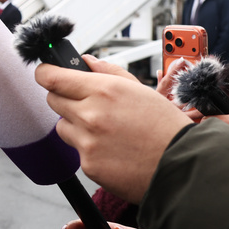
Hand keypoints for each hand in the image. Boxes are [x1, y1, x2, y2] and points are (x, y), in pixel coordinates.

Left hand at [35, 55, 190, 202]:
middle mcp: (91, 114)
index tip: (46, 73)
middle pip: (52, 99)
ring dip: (75, 126)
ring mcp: (87, 141)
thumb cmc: (165, 127)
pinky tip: (112, 150)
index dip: (46, 73)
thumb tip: (86, 61)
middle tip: (85, 104)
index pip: (51, 77)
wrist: (182, 167)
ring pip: (61, 126)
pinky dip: (89, 149)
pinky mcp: (88, 165)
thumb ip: (108, 72)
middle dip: (64, 98)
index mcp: (103, 90)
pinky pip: (77, 150)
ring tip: (105, 130)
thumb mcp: (140, 90)